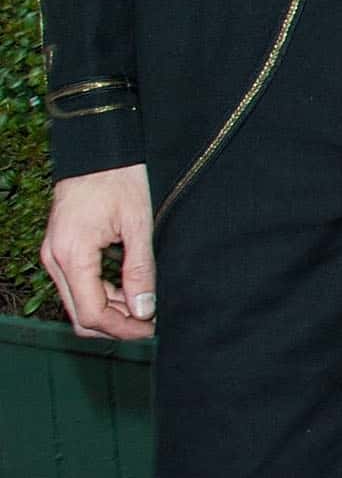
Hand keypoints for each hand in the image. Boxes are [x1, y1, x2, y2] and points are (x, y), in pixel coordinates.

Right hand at [42, 164, 156, 339]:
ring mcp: (54, 255)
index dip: (123, 329)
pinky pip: (78, 286)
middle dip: (116, 326)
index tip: (151, 328)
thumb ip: (140, 270)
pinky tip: (130, 291)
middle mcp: (55, 259)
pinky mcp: (61, 250)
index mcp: (72, 254)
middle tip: (151, 323)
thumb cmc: (119, 178)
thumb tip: (144, 310)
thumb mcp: (138, 225)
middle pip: (81, 316)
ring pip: (79, 304)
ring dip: (111, 312)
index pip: (92, 314)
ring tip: (146, 307)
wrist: (98, 148)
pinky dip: (102, 295)